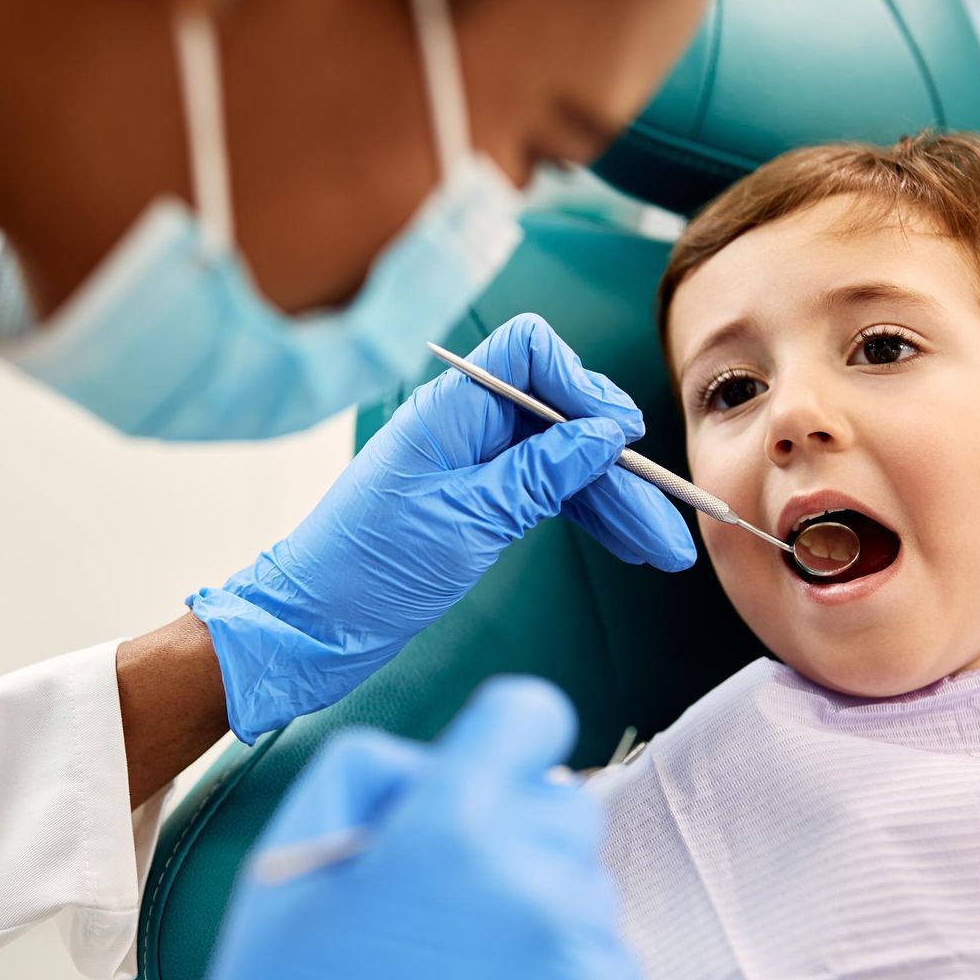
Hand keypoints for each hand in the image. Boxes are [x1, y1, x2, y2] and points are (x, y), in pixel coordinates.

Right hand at [69, 678, 638, 979]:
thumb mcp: (290, 860)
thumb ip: (375, 773)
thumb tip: (443, 764)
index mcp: (452, 827)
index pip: (528, 718)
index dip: (504, 740)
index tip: (487, 776)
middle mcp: (534, 885)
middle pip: (565, 810)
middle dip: (513, 838)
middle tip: (446, 906)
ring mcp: (579, 968)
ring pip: (586, 898)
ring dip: (537, 919)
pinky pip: (605, 977)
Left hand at [188, 313, 695, 741]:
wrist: (312, 628)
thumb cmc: (366, 572)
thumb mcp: (467, 522)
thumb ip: (539, 475)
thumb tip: (604, 436)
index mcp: (448, 410)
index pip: (529, 352)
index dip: (581, 383)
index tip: (620, 436)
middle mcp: (462, 427)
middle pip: (559, 416)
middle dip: (617, 464)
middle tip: (667, 516)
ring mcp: (470, 465)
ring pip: (560, 463)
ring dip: (613, 501)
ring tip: (662, 548)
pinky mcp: (473, 503)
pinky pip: (543, 493)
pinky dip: (583, 515)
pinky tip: (625, 540)